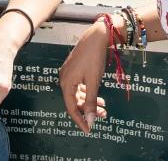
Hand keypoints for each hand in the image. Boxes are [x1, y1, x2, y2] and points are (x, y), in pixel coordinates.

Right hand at [59, 18, 111, 133]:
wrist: (97, 36)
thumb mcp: (94, 82)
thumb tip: (89, 120)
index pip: (71, 108)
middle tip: (102, 116)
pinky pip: (79, 86)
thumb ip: (90, 101)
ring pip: (78, 94)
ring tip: (103, 107)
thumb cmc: (94, 58)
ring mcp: (69, 73)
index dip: (80, 120)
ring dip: (90, 102)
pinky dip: (89, 93)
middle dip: (87, 110)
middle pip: (75, 101)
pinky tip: (98, 96)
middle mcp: (64, 79)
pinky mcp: (75, 69)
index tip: (89, 130)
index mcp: (66, 83)